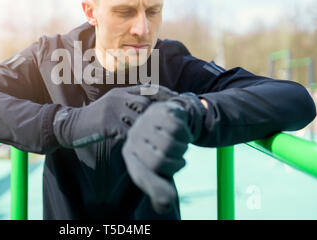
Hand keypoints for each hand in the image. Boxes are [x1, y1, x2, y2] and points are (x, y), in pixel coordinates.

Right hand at [52, 85, 180, 147]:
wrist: (73, 124)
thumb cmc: (96, 117)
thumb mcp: (113, 102)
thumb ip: (129, 101)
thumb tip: (150, 104)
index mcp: (121, 92)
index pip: (147, 89)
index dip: (163, 94)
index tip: (176, 100)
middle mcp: (118, 98)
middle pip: (145, 103)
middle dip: (157, 114)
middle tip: (170, 124)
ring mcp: (112, 110)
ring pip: (138, 117)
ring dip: (148, 128)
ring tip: (157, 137)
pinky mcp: (107, 123)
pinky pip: (128, 131)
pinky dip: (136, 139)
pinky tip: (140, 145)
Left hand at [121, 92, 206, 213]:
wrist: (169, 119)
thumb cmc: (163, 149)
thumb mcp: (159, 171)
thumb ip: (159, 189)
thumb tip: (163, 206)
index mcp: (130, 154)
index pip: (142, 175)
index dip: (155, 188)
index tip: (168, 199)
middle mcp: (133, 137)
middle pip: (159, 161)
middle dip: (176, 164)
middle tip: (179, 159)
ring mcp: (144, 122)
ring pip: (170, 144)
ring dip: (182, 148)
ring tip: (180, 145)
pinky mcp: (158, 110)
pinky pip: (177, 128)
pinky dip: (185, 133)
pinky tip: (181, 132)